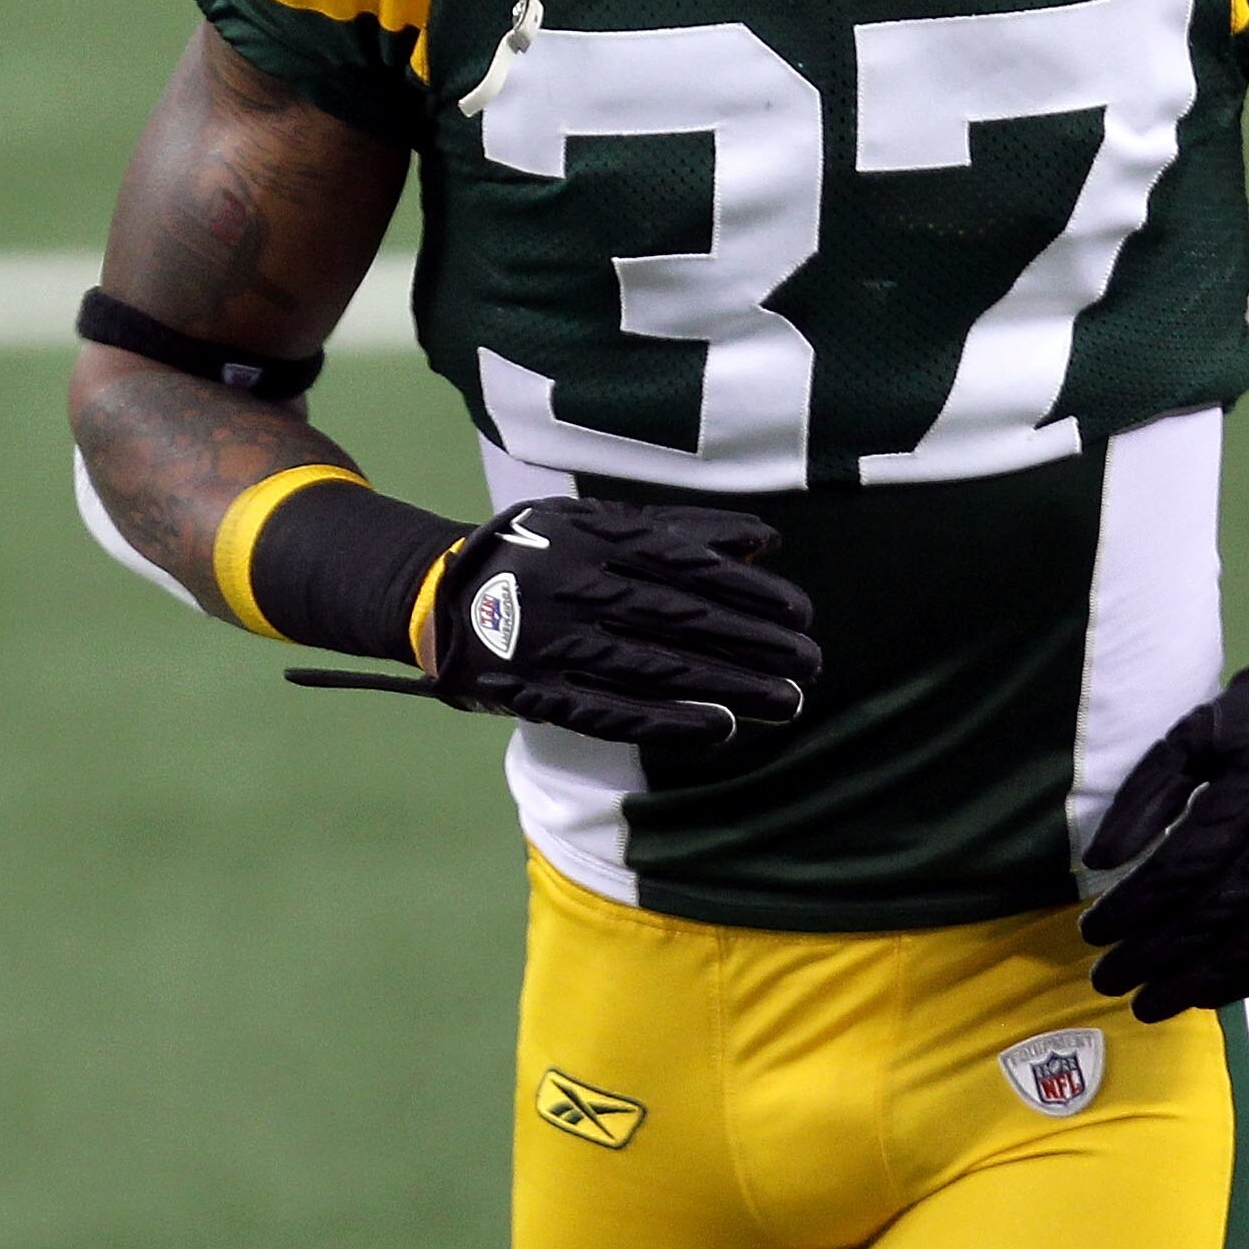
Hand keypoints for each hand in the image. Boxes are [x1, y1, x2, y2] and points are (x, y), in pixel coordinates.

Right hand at [286, 497, 818, 746]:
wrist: (438, 596)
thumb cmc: (536, 552)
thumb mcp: (594, 521)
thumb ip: (676, 529)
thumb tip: (765, 538)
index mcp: (591, 536)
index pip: (685, 565)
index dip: (748, 590)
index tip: (801, 612)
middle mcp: (573, 585)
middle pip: (679, 618)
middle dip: (752, 643)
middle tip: (810, 663)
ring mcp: (551, 642)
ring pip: (653, 667)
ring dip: (727, 687)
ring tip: (786, 701)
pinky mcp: (534, 692)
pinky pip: (608, 710)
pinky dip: (666, 722)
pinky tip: (718, 728)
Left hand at [1076, 637, 1248, 1021]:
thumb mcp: (1194, 731)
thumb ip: (1146, 792)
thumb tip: (1098, 861)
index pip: (1183, 868)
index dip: (1133, 908)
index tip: (1090, 932)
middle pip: (1217, 914)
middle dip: (1155, 955)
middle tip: (1107, 980)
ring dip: (1201, 982)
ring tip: (1151, 1004)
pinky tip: (1213, 994)